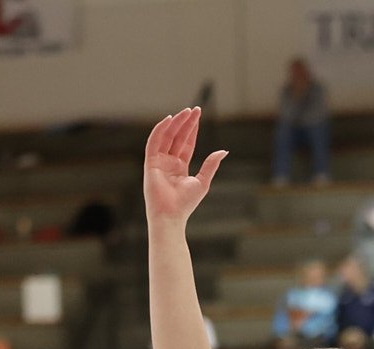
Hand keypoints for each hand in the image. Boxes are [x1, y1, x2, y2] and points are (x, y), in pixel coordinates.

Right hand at [143, 107, 227, 223]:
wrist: (171, 215)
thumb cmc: (186, 203)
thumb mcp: (202, 181)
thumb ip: (211, 165)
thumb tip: (224, 150)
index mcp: (180, 166)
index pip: (186, 143)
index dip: (192, 129)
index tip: (198, 115)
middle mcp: (169, 162)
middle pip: (178, 137)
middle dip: (186, 123)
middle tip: (194, 109)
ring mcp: (159, 161)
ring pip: (167, 136)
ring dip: (176, 123)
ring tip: (186, 111)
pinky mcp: (150, 162)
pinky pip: (154, 142)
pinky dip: (160, 129)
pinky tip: (169, 119)